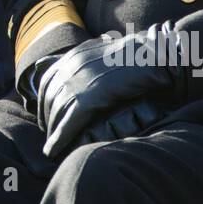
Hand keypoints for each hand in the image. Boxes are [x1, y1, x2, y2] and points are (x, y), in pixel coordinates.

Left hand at [38, 23, 187, 159]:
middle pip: (49, 97)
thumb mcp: (104, 52)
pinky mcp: (91, 97)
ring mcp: (81, 80)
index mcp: (75, 54)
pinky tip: (53, 151)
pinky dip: (59, 138)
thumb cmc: (138, 58)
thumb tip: (48, 62)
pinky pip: (69, 121)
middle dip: (46, 117)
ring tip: (51, 148)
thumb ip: (79, 59)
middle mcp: (72, 65)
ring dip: (52, 131)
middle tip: (48, 135)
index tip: (45, 115)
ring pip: (57, 111)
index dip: (43, 100)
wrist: (159, 57)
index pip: (47, 81)